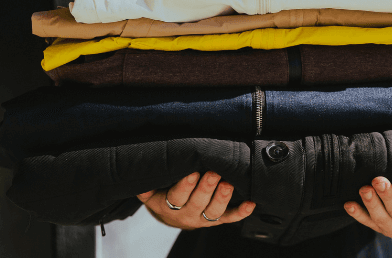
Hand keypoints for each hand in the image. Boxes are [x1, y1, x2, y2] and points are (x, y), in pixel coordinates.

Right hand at [136, 171, 255, 229]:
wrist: (171, 217)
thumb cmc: (162, 196)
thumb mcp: (150, 192)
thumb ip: (146, 186)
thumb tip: (141, 179)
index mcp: (170, 206)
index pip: (177, 196)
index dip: (185, 186)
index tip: (192, 172)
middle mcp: (188, 214)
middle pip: (198, 203)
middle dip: (207, 187)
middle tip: (213, 173)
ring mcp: (204, 218)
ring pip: (214, 212)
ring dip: (223, 198)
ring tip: (228, 184)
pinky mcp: (217, 220)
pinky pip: (230, 218)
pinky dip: (241, 212)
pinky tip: (250, 204)